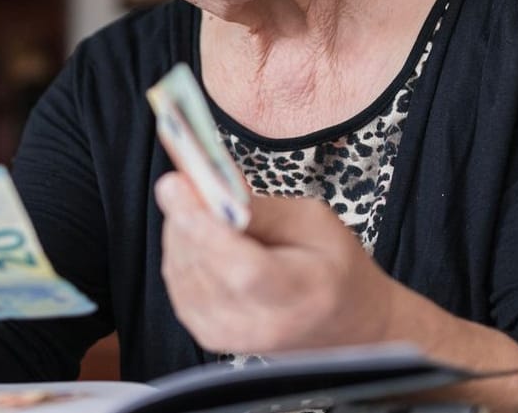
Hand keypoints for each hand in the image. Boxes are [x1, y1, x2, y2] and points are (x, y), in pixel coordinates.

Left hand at [153, 172, 397, 353]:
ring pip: (180, 268)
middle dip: (185, 215)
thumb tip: (203, 182)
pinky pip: (176, 280)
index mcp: (302, 294)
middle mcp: (261, 326)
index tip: (175, 185)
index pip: (240, 269)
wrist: (341, 323)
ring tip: (207, 212)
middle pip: (201, 265)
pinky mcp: (206, 334)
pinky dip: (182, 250)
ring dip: (183, 230)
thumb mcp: (311, 220)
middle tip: (188, 181)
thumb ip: (256, 206)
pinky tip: (201, 236)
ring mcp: (229, 336)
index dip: (202, 226)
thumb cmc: (332, 266)